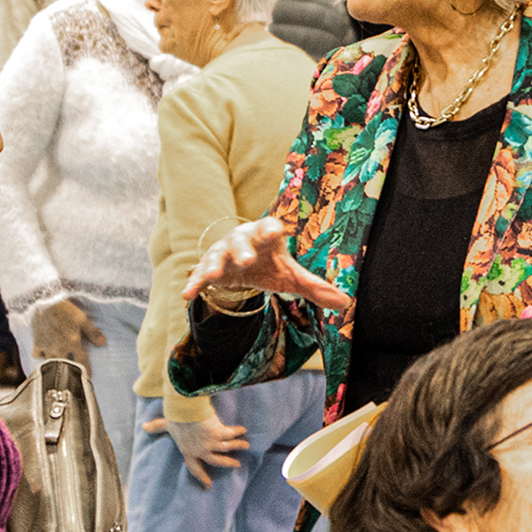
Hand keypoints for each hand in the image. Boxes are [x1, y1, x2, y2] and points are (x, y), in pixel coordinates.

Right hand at [31, 299, 104, 372]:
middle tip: (73, 377)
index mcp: (73, 343)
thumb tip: (103, 344)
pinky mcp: (37, 343)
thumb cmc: (65, 308)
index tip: (88, 377)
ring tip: (61, 369)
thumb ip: (92, 332)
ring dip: (57, 366)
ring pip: (52, 364)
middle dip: (70, 373)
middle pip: (66, 368)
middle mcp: (60, 348)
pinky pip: (39, 357)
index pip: (82, 363)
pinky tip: (46, 356)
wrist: (44, 300)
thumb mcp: (82, 318)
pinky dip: (42, 358)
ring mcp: (47, 347)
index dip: (86, 372)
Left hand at [141, 414, 247, 487]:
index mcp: (188, 451)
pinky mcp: (220, 434)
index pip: (194, 468)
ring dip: (237, 447)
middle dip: (227, 463)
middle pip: (217, 461)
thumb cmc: (175, 419)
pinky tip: (244, 431)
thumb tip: (144, 427)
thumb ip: (157, 427)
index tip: (208, 485)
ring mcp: (212, 444)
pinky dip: (238, 432)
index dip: (201, 476)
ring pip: (228, 448)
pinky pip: (231, 434)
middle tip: (235, 465)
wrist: (185, 412)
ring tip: (246, 446)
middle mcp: (202, 450)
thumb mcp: (166, 424)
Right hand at [180, 217, 347, 311]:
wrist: (239, 265)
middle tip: (246, 260)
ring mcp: (221, 253)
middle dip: (242, 249)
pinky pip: (198, 275)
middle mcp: (241, 240)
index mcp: (264, 236)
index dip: (271, 230)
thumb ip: (314, 286)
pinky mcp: (207, 268)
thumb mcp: (290, 275)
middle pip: (240, 241)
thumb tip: (345, 303)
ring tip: (213, 276)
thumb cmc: (269, 264)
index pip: (268, 229)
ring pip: (216, 256)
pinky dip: (193, 284)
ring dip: (213, 264)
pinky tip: (186, 295)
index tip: (275, 231)